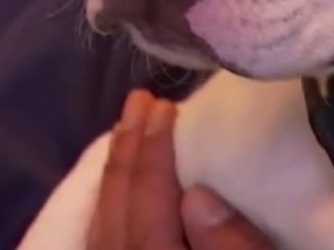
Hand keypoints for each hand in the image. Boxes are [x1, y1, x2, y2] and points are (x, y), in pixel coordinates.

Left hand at [86, 89, 274, 249]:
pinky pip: (101, 239)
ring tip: (127, 127)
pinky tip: (118, 181)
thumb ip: (232, 246)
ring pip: (103, 225)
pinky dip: (107, 202)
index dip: (153, 154)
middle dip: (128, 149)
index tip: (163, 107)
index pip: (150, 205)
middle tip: (139, 99)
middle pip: (118, 210)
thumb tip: (198, 196)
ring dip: (114, 172)